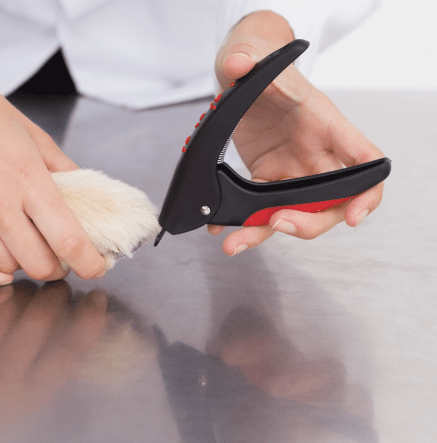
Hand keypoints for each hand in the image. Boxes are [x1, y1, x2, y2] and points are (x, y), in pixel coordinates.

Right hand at [0, 19, 105, 289]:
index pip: (68, 239)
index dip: (88, 263)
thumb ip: (63, 170)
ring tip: (23, 248)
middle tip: (57, 256)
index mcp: (27, 178)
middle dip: (56, 266)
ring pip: (4, 267)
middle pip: (38, 263)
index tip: (94, 268)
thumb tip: (86, 200)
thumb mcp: (34, 134)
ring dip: (20, 265)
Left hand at [210, 11, 384, 254]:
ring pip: (292, 212)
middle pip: (329, 201)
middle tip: (276, 224)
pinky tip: (218, 227)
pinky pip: (260, 207)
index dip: (366, 193)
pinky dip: (241, 220)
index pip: (364, 161)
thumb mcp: (254, 56)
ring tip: (233, 244)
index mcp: (326, 124)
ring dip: (264, 232)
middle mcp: (315, 152)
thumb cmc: (261, 62)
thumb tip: (238, 62)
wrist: (243, 70)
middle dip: (307, 223)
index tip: (353, 216)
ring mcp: (292, 167)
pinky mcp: (267, 175)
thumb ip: (247, 58)